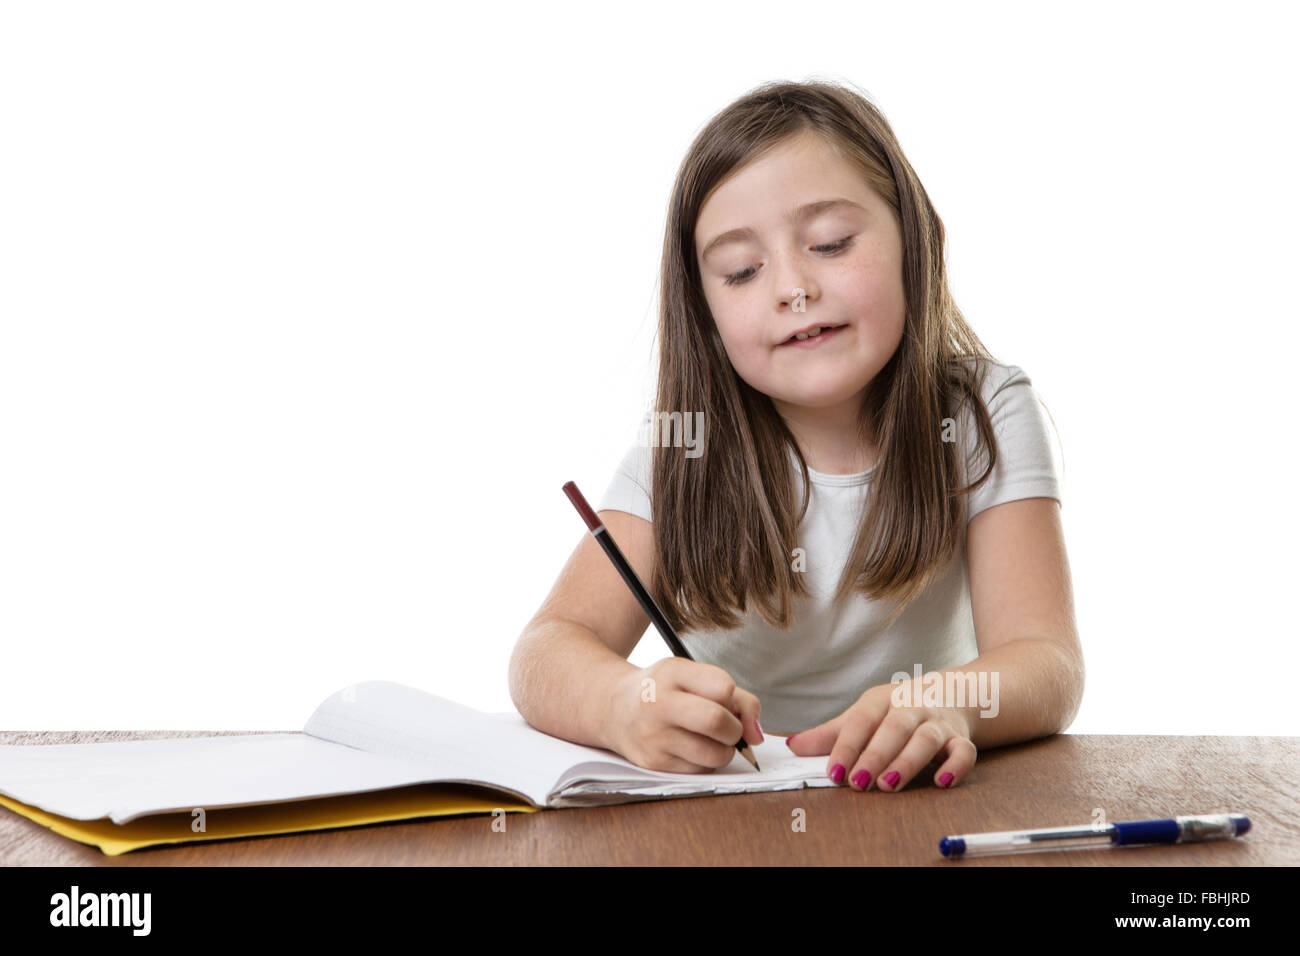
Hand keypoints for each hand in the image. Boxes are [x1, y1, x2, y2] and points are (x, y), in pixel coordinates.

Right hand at [605, 657, 763, 772]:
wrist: (614, 708)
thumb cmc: (665, 691)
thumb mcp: (694, 677)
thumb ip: (737, 698)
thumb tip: (758, 735)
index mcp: (671, 672)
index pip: (723, 688)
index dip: (733, 698)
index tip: (725, 700)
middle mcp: (657, 703)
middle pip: (717, 722)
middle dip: (734, 729)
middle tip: (728, 727)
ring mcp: (653, 736)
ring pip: (714, 754)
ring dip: (723, 750)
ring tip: (709, 738)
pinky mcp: (652, 763)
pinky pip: (700, 770)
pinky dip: (705, 762)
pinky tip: (691, 748)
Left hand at [785, 680, 976, 790]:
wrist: (951, 694)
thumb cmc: (897, 710)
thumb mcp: (863, 714)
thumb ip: (831, 734)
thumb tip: (792, 746)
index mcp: (882, 699)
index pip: (862, 719)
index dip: (846, 745)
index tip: (833, 772)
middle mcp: (911, 707)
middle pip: (894, 727)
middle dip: (875, 755)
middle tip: (858, 782)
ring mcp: (938, 722)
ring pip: (926, 739)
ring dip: (908, 762)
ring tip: (889, 785)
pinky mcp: (961, 738)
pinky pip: (964, 751)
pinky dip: (956, 767)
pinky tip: (941, 782)